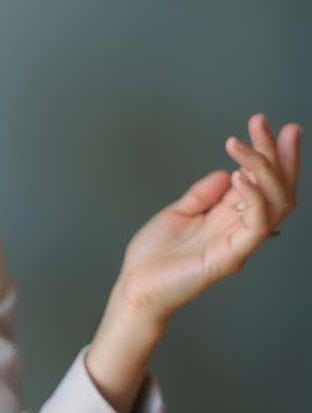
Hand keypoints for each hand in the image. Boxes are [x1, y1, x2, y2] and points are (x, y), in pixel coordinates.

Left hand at [116, 113, 299, 324]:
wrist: (134, 288)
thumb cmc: (154, 258)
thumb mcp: (178, 213)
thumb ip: (202, 194)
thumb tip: (226, 172)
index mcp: (228, 218)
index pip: (260, 182)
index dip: (266, 153)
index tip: (261, 123)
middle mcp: (239, 229)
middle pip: (277, 190)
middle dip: (276, 154)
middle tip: (264, 124)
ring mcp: (238, 244)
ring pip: (274, 204)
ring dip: (263, 170)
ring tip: (243, 146)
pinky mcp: (229, 258)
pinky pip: (255, 226)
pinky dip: (254, 199)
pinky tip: (240, 176)